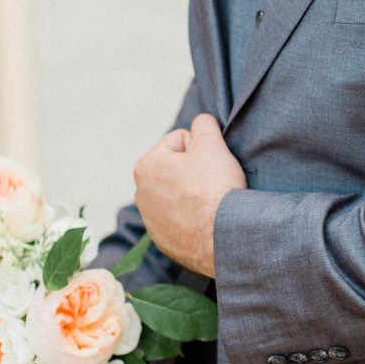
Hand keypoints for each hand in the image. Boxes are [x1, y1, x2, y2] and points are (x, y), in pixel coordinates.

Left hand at [131, 113, 245, 278]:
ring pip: (178, 193)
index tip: (209, 166)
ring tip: (208, 204)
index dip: (201, 150)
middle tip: (210, 185)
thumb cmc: (215, 188)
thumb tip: (200, 123)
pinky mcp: (163, 240)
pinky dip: (192, 217)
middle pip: (176, 168)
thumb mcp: (212, 143)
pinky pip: (180, 218)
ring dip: (192, 194)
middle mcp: (140, 193)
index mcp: (145, 165)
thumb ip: (203, 124)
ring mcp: (150, 220)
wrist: (224, 238)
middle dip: (194, 171)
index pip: (180, 142)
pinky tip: (205, 222)